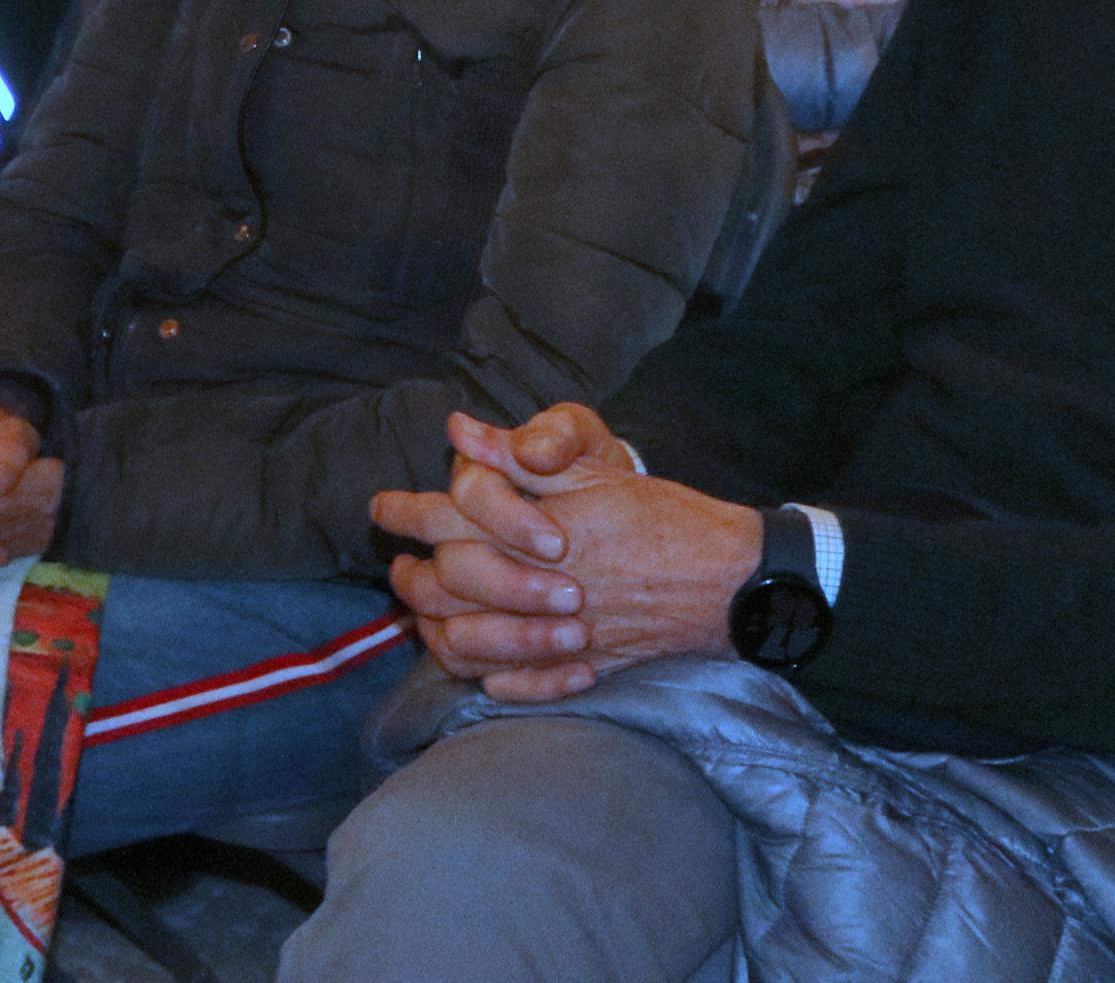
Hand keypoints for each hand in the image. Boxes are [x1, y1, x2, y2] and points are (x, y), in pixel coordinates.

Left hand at [370, 405, 758, 700]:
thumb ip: (522, 457)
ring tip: (421, 613)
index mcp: (539, 530)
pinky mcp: (581, 669)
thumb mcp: (596, 473)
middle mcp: (539, 587)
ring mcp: (558, 637)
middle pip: (447, 587)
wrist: (733, 581)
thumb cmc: (667, 518)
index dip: (406, 512)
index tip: (382, 507)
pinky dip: (487, 676)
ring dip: (436, 627)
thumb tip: (458, 429)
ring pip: (470, 644)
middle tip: (398, 564)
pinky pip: (515, 685)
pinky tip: (477, 662)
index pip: (449, 520)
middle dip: (410, 575)